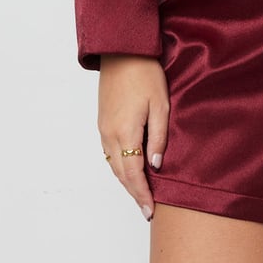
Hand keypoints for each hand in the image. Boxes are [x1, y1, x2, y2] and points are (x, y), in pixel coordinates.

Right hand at [98, 55, 168, 219]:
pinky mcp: (102, 121)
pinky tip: (128, 169)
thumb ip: (158, 136)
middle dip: (134, 193)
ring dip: (125, 181)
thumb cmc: (145, 74)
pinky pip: (108, 152)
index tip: (150, 210)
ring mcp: (103, 128)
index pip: (133, 173)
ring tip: (140, 194)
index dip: (142, 194)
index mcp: (125, 132)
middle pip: (120, 173)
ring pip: (112, 164)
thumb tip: (155, 164)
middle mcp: (109, 134)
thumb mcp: (160, 104)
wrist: (122, 51)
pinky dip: (118, 166)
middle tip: (146, 210)